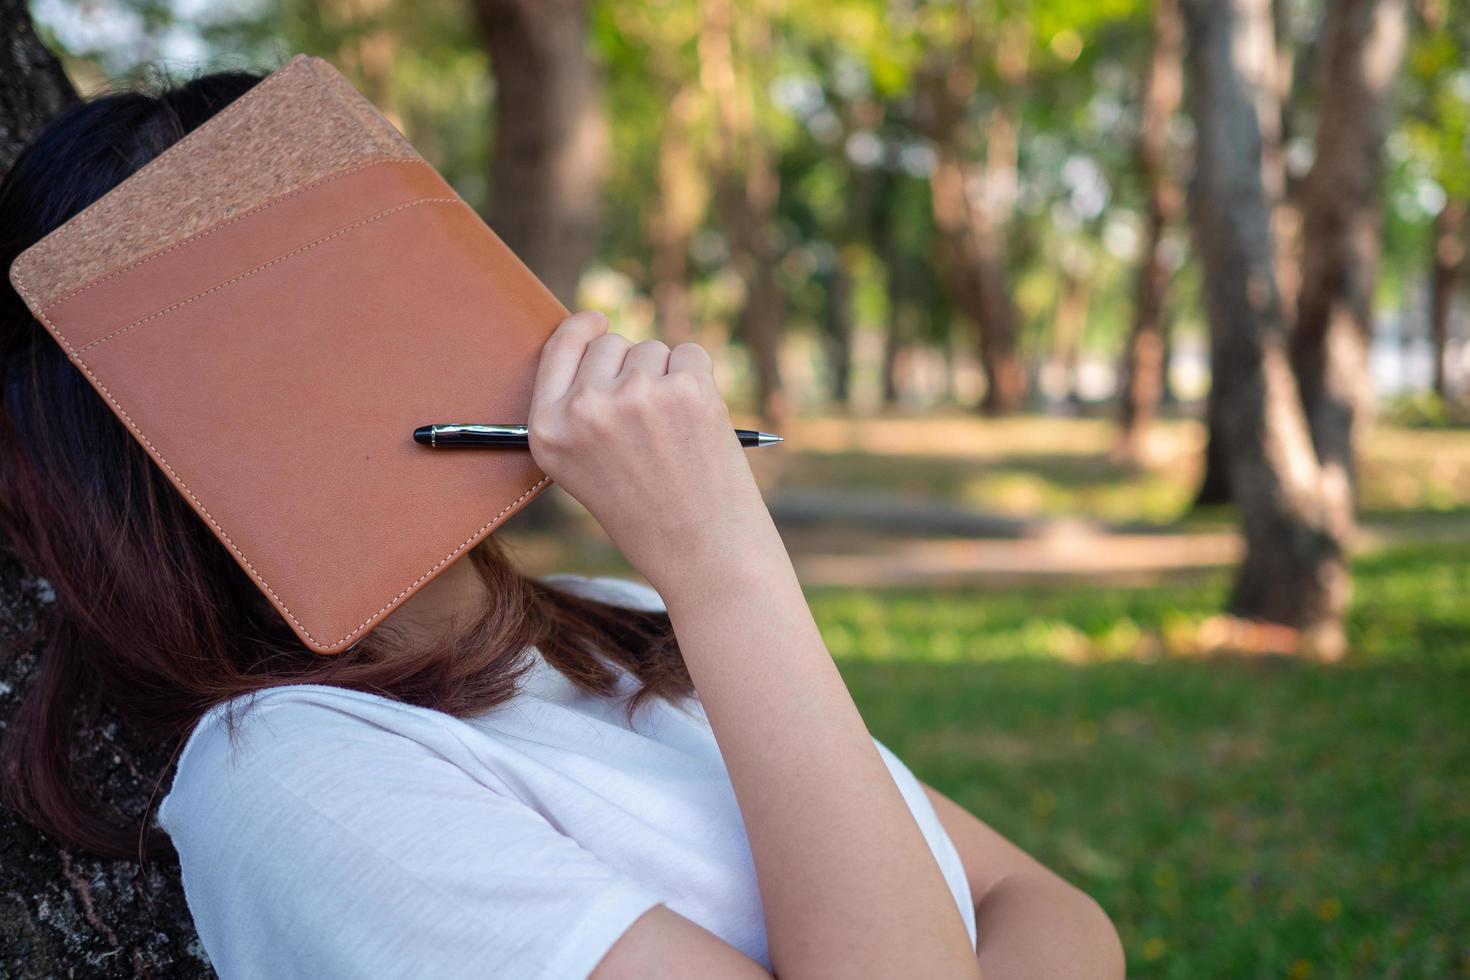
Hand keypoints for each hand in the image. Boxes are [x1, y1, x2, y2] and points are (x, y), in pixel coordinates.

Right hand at [526, 311, 778, 591]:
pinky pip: (691, 354)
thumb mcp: (582, 469)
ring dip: (668, 378)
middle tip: (651, 422)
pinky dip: (699, 380)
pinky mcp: (687, 389)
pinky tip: (698, 425)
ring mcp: (637, 395)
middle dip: (633, 368)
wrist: (703, 553)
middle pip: (610, 344)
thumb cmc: (646, 515)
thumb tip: (597, 341)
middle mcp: (585, 408)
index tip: (598, 322)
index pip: (559, 348)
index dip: (582, 329)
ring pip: (653, 350)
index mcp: (548, 431)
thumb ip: (577, 410)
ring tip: (674, 436)